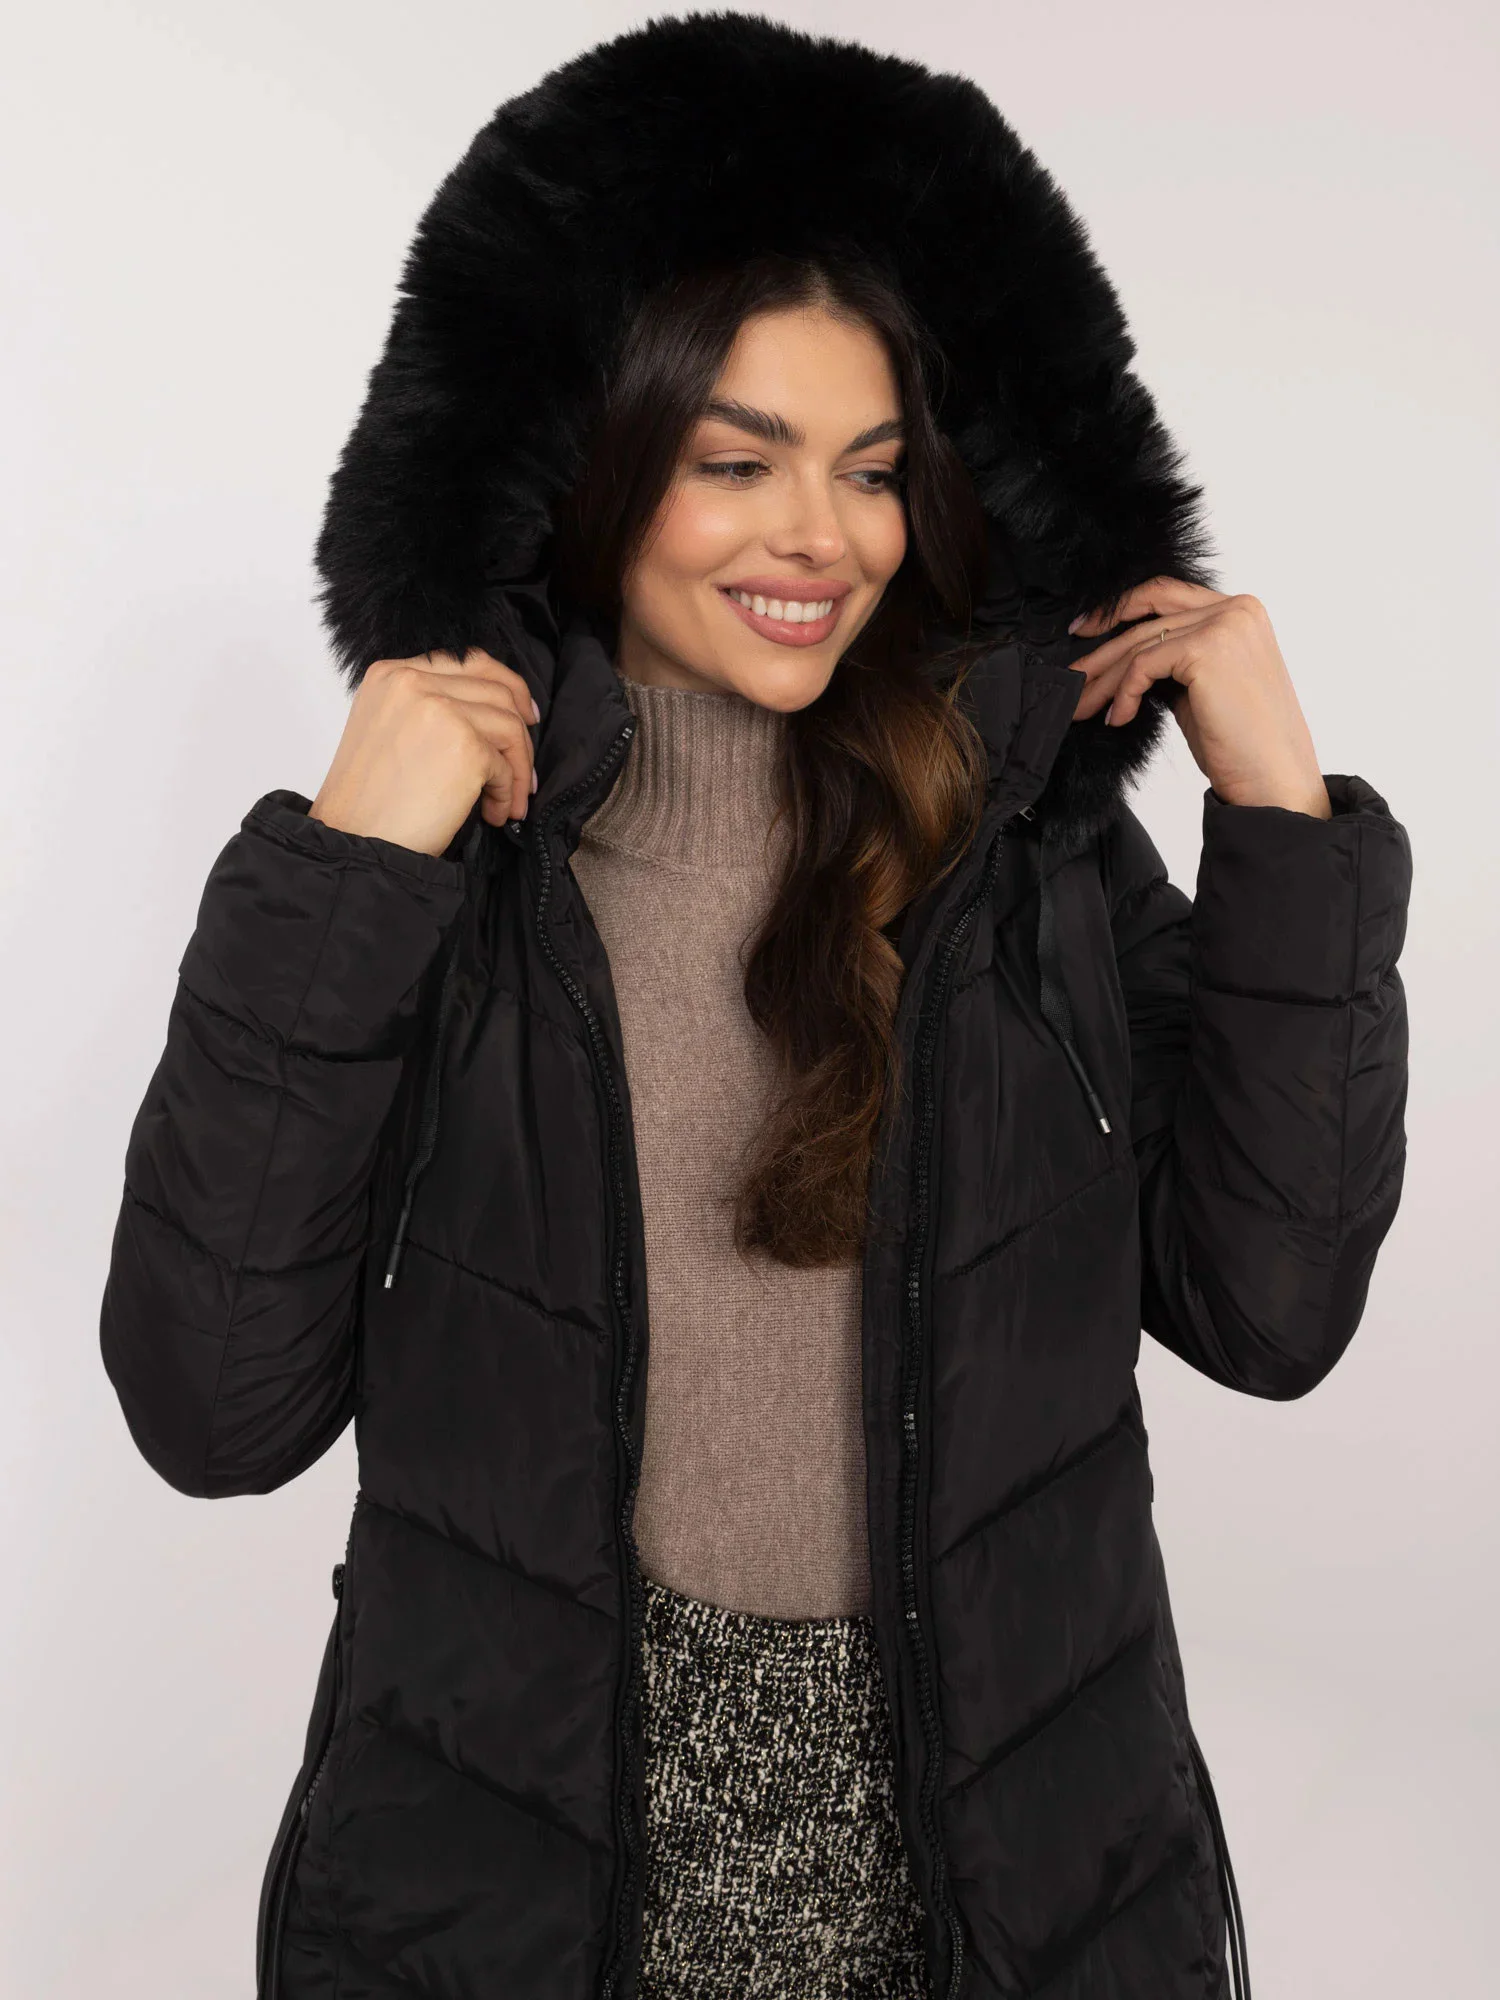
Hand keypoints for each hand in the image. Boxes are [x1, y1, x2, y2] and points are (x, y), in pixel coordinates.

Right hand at [309, 648, 539, 856]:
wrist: (356, 843)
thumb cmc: (373, 802)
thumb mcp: (389, 731)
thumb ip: (431, 708)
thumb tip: (495, 711)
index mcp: (391, 674)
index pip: (467, 662)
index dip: (506, 685)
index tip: (524, 713)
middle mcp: (412, 682)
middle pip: (497, 692)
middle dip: (520, 734)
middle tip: (525, 769)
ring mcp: (439, 710)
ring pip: (509, 726)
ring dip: (517, 769)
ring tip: (508, 803)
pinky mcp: (464, 745)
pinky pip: (505, 765)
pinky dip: (507, 793)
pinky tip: (493, 815)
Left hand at [1068, 579, 1330, 818]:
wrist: (1273, 779)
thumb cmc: (1241, 743)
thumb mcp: (1201, 687)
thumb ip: (1173, 661)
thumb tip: (1125, 659)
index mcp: (1240, 611)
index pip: (1166, 593)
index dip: (1121, 607)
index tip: (1086, 630)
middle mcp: (1236, 609)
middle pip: (1148, 618)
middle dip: (1102, 650)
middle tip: (1070, 675)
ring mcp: (1224, 625)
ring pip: (1140, 644)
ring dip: (1103, 679)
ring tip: (1081, 706)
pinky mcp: (1208, 649)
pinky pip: (1143, 666)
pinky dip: (1123, 694)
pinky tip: (1117, 719)